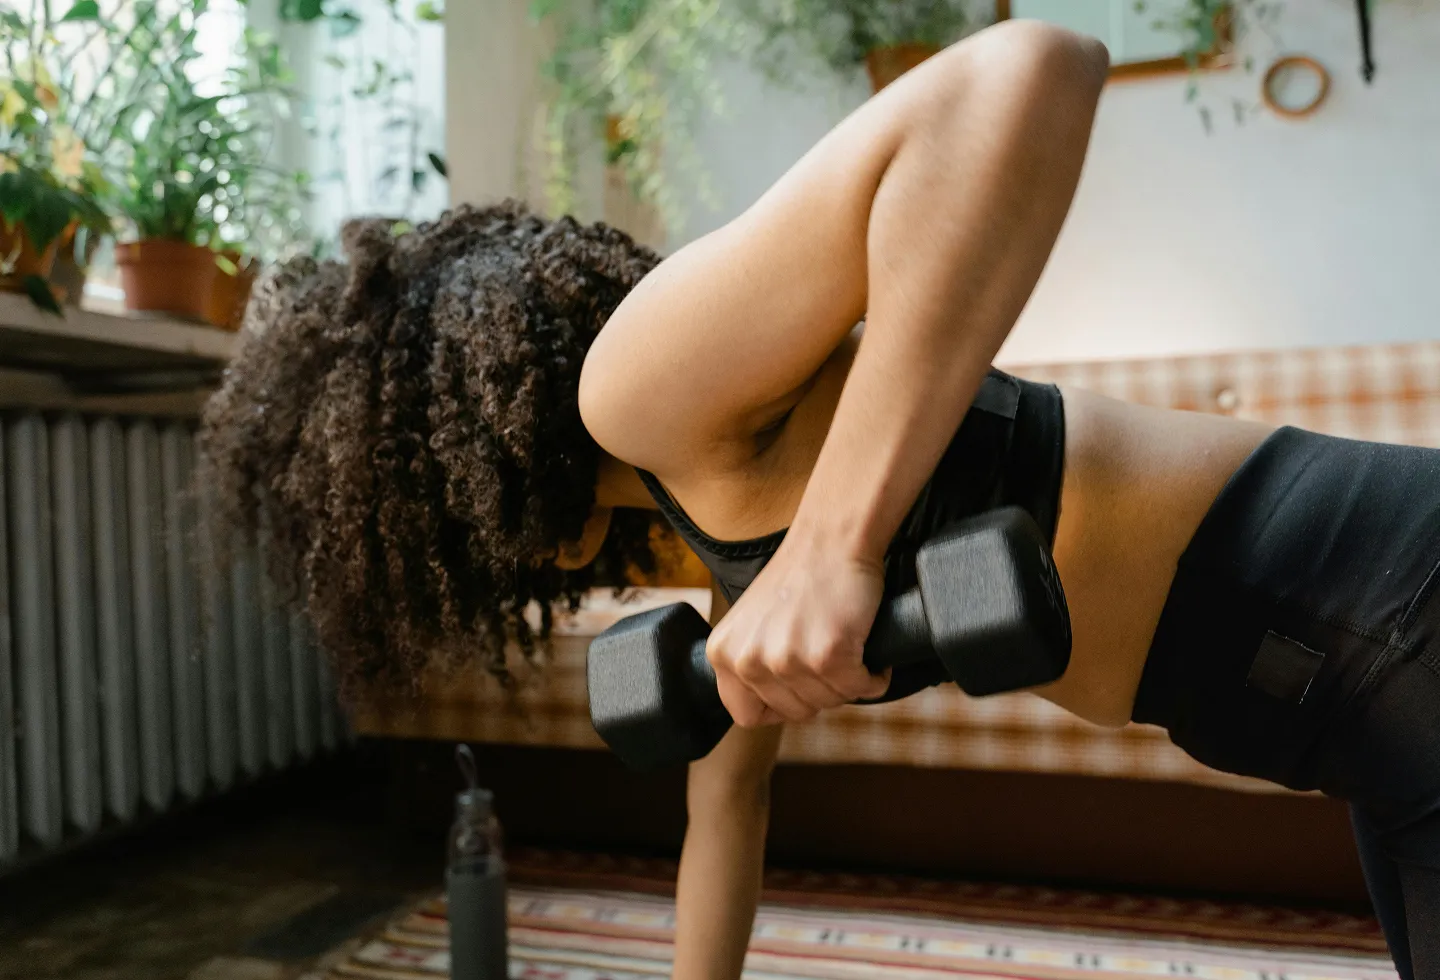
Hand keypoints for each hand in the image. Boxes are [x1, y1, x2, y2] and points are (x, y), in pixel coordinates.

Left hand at [705, 535, 890, 727]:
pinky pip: (861, 689)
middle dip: (819, 691)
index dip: (778, 706)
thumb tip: (767, 710)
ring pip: (829, 703)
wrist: (831, 540)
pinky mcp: (827, 656)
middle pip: (794, 713)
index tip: (796, 686)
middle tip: (826, 654)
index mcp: (723, 654)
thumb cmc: (798, 579)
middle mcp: (748, 661)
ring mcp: (787, 660)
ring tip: (845, 645)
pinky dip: (873, 675)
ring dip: (847, 682)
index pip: (746, 715)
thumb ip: (749, 664)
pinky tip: (867, 650)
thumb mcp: (751, 625)